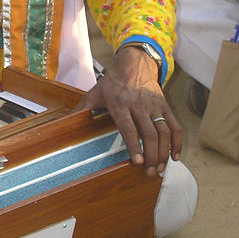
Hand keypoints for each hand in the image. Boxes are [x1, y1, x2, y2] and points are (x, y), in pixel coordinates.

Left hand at [78, 45, 180, 174]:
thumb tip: (61, 123)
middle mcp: (139, 105)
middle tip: (149, 173)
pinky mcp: (165, 106)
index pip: (128, 127)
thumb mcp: (95, 93)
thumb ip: (81, 109)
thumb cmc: (112, 83)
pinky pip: (175, 126)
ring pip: (164, 132)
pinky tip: (174, 156)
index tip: (137, 162)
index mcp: (120, 104)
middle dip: (151, 156)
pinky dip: (177, 142)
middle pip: (149, 134)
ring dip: (164, 152)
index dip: (134, 145)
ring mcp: (154, 106)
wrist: (135, 64)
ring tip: (159, 169)